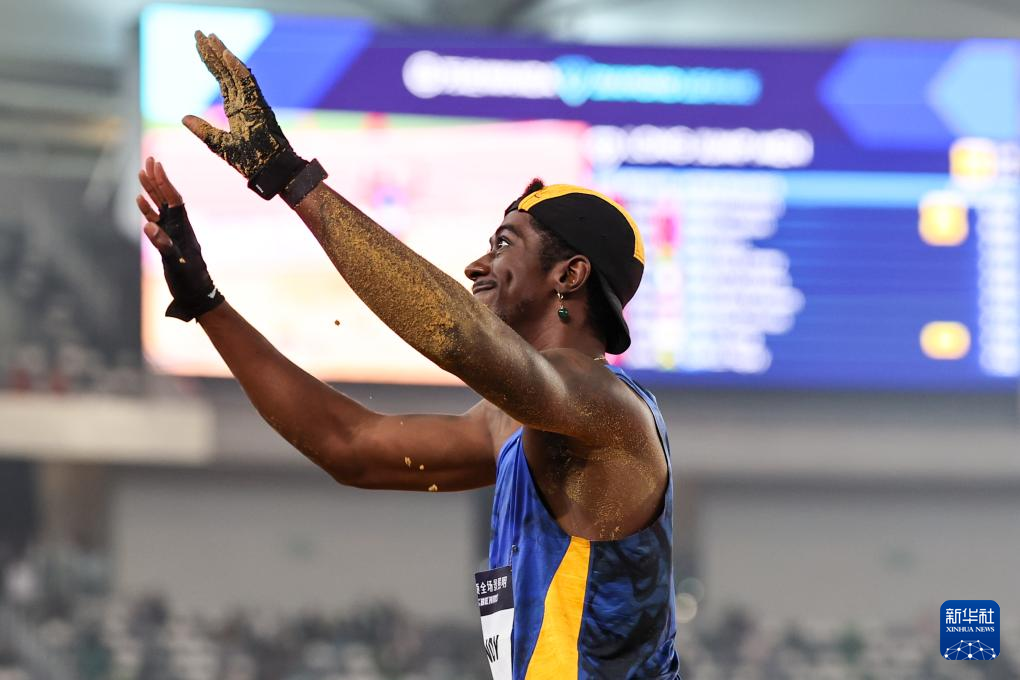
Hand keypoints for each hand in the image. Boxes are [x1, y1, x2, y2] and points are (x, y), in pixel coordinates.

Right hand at [137, 157, 224, 320]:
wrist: (197, 295)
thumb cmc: (189, 280)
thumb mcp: (176, 263)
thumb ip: (163, 245)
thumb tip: (149, 227)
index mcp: (182, 228)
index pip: (173, 198)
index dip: (164, 181)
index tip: (156, 164)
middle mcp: (178, 227)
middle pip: (166, 197)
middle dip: (157, 179)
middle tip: (148, 160)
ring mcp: (172, 233)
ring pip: (159, 206)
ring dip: (150, 190)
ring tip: (142, 173)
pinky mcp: (166, 241)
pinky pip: (155, 220)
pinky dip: (147, 209)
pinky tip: (140, 200)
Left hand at [182, 31, 307, 199]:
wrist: (270, 172)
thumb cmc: (250, 162)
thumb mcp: (219, 145)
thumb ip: (203, 130)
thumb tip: (183, 117)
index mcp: (236, 108)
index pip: (221, 78)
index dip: (210, 61)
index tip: (199, 44)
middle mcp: (245, 101)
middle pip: (226, 71)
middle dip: (213, 52)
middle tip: (199, 33)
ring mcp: (254, 102)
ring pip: (236, 73)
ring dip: (224, 55)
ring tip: (211, 38)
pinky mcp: (260, 107)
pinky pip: (248, 84)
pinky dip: (238, 69)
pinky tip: (227, 55)